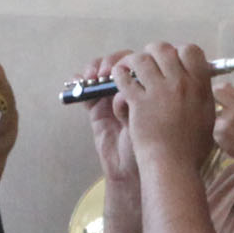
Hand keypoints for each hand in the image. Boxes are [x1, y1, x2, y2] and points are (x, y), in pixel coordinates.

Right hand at [79, 51, 139, 190]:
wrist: (134, 173)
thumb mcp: (151, 124)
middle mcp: (135, 90)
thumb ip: (140, 107)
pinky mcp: (96, 108)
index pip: (145, 63)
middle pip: (122, 63)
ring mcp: (114, 98)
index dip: (135, 59)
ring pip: (103, 73)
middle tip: (107, 71)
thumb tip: (125, 93)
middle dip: (113, 62)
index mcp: (154, 89)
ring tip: (93, 77)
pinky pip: (87, 89)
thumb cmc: (152, 149)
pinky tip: (79, 81)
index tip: (130, 65)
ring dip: (96, 69)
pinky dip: (80, 82)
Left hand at [116, 44, 218, 193]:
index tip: (171, 60)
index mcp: (200, 86)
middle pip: (163, 49)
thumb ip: (202, 97)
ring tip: (128, 68)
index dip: (177, 51)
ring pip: (141, 59)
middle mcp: (181, 83)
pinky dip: (118, 75)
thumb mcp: (207, 118)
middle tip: (146, 63)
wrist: (173, 167)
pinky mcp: (139, 102)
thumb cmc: (192, 150)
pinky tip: (117, 78)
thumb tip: (201, 85)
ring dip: (132, 61)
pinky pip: (124, 77)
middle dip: (151, 52)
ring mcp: (159, 91)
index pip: (190, 50)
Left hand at [211, 79, 233, 158]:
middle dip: (212, 98)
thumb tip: (217, 86)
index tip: (213, 93)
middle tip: (213, 107)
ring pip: (212, 110)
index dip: (216, 88)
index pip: (225, 86)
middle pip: (216, 92)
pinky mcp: (220, 130)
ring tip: (225, 127)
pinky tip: (224, 136)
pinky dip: (216, 131)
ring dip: (214, 117)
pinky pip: (212, 125)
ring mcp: (228, 119)